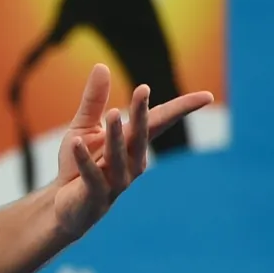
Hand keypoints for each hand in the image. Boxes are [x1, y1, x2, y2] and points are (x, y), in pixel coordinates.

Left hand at [52, 64, 212, 238]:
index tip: (207, 96)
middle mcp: (132, 162)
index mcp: (134, 143)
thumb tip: (102, 66)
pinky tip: (76, 143)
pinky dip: (84, 159)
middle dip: (142, 114)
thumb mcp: (85, 127)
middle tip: (143, 89)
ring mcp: (116, 181)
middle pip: (141, 136)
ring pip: (118, 156)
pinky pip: (91, 175)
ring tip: (112, 114)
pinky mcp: (95, 195)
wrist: (66, 206)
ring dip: (115, 136)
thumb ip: (95, 100)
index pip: (160, 122)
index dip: (183, 109)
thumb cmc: (80, 164)